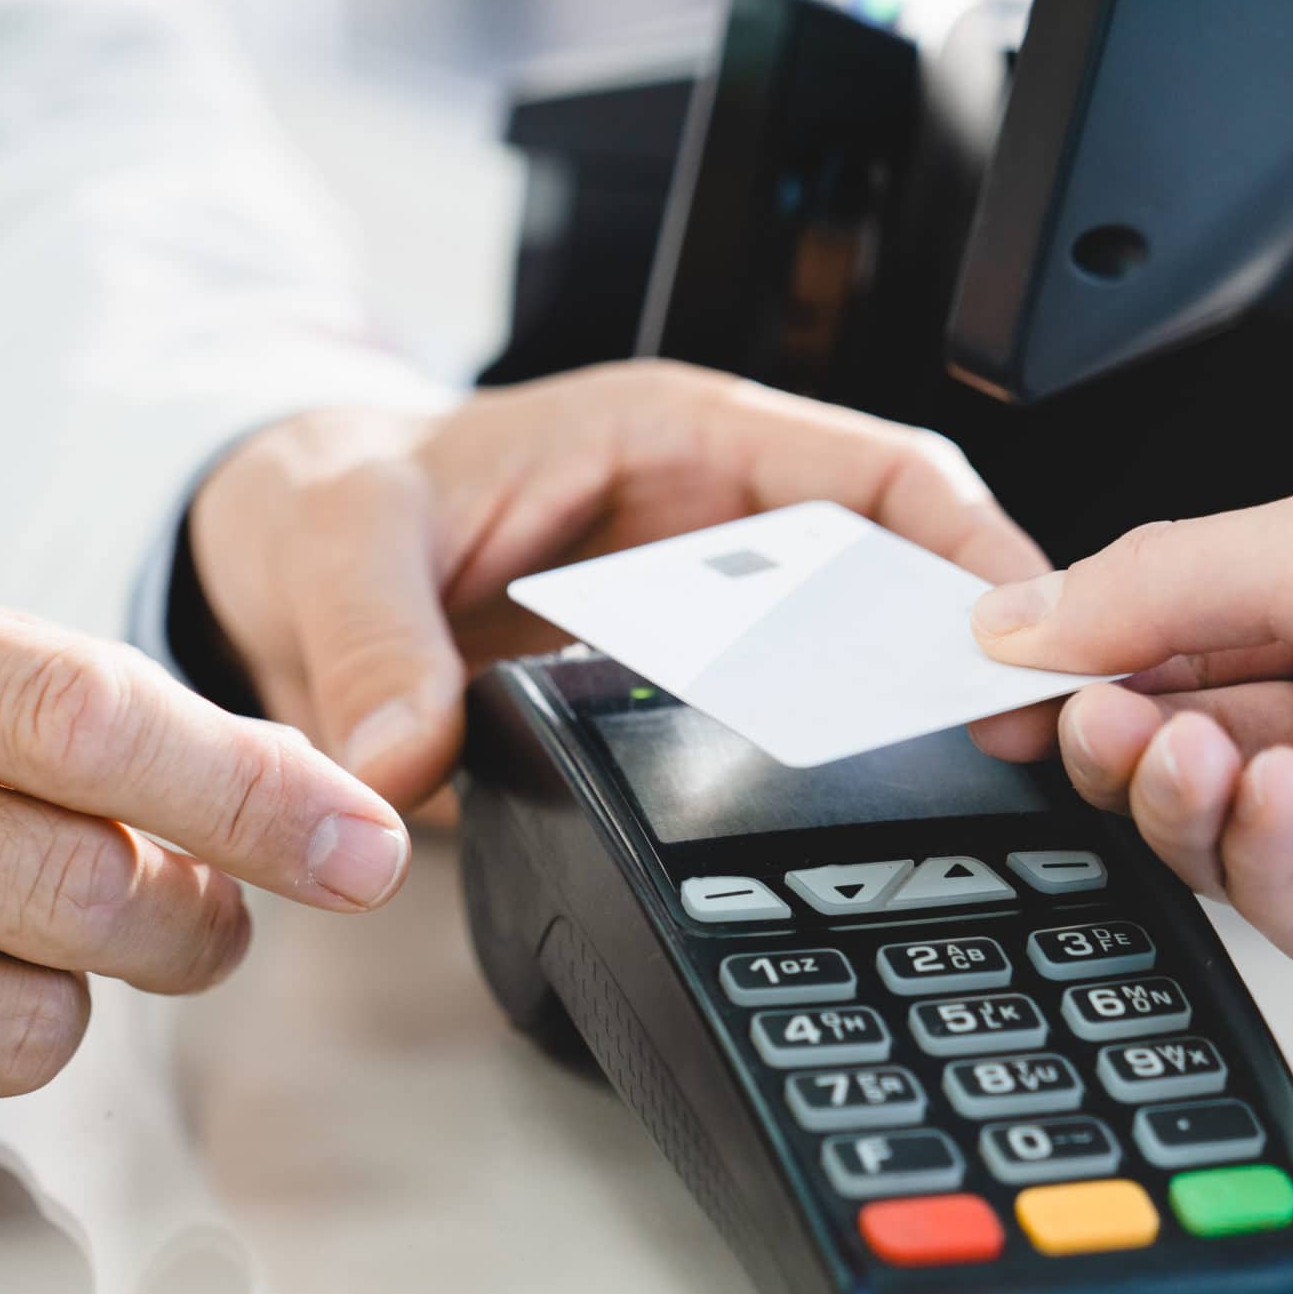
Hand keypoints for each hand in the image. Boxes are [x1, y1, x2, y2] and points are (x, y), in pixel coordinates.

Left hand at [189, 360, 1047, 807]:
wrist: (272, 567)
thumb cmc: (331, 496)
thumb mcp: (340, 539)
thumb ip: (374, 640)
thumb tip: (404, 755)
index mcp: (673, 441)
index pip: (873, 474)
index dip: (969, 546)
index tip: (1021, 628)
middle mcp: (704, 539)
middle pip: (889, 593)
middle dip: (961, 664)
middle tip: (1016, 746)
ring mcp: (687, 640)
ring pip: (841, 685)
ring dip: (898, 742)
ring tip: (962, 810)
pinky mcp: (649, 724)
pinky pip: (754, 761)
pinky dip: (800, 801)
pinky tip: (826, 852)